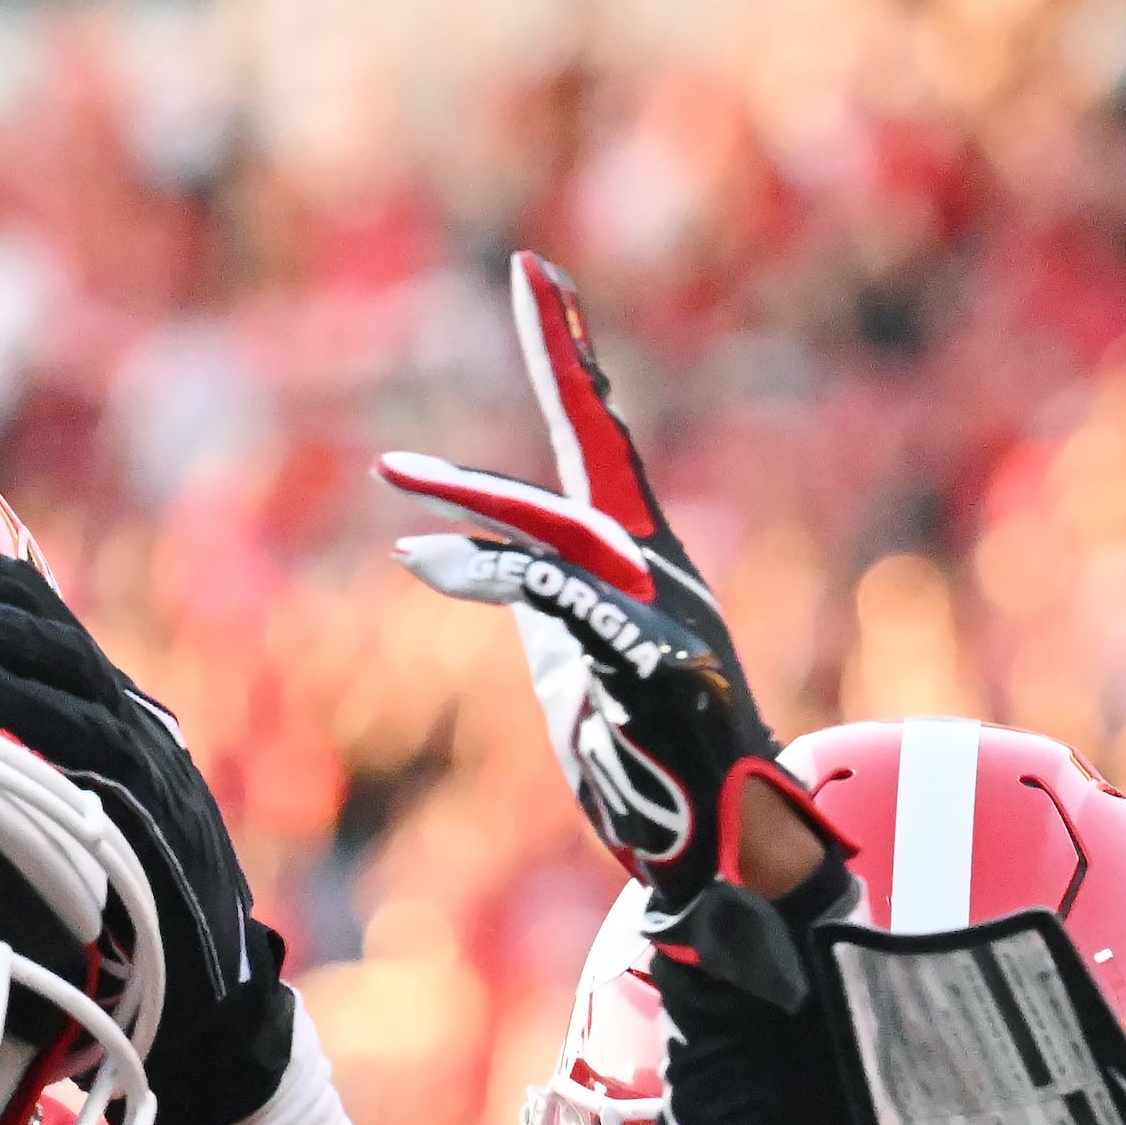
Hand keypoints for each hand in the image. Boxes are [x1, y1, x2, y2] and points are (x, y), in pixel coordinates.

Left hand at [0, 514, 291, 1124]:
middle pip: (23, 604)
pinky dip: (16, 705)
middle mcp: (116, 711)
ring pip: (55, 659)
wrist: (202, 1022)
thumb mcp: (23, 830)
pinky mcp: (152, 817)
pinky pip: (82, 745)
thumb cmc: (93, 924)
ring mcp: (140, 760)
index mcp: (82, 702)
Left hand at [379, 254, 842, 1004]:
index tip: (538, 275)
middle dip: (538, 389)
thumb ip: (543, 602)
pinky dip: (492, 574)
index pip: (603, 437)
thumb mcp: (577, 661)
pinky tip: (424, 562)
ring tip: (399, 498)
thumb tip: (489, 566)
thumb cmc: (649, 761)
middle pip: (588, 462)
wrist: (726, 849)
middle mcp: (664, 570)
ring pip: (563, 534)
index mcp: (647, 560)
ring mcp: (669, 616)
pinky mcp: (658, 666)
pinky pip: (563, 601)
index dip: (570, 356)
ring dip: (473, 517)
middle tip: (474, 341)